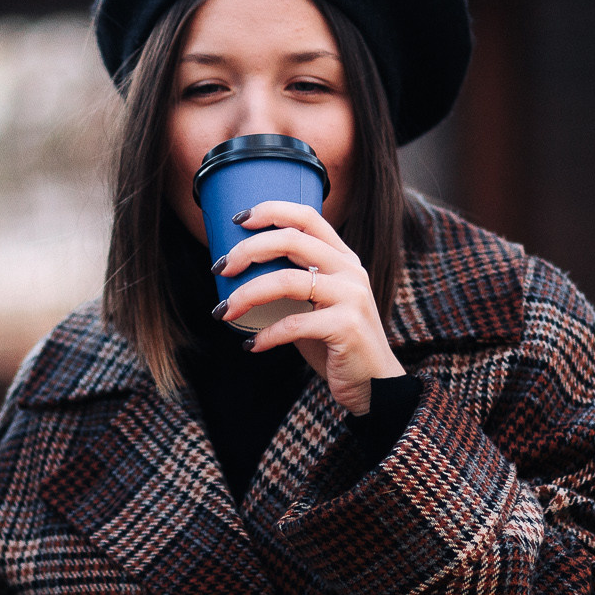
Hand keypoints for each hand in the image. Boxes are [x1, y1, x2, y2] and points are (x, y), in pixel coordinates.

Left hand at [213, 199, 404, 411]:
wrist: (374, 384)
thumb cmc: (335, 343)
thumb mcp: (316, 305)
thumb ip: (291, 285)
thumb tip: (239, 275)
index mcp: (342, 258)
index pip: (307, 216)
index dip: (270, 210)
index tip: (237, 220)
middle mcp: (350, 270)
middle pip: (291, 240)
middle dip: (247, 250)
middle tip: (220, 269)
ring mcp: (351, 296)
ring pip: (286, 281)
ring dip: (246, 294)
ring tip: (224, 311)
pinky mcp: (346, 326)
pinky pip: (293, 324)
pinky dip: (266, 335)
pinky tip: (251, 345)